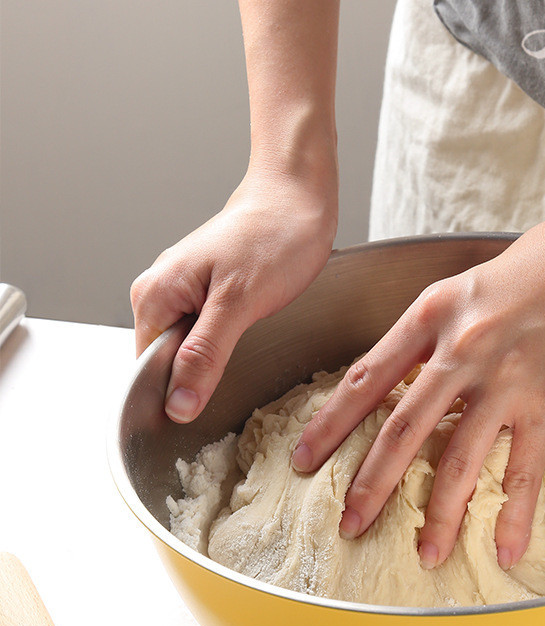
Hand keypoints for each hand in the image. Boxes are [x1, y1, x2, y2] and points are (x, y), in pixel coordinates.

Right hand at [131, 169, 336, 422]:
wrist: (297, 199)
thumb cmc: (272, 238)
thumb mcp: (238, 303)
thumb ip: (204, 355)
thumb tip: (177, 405)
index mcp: (154, 296)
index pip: (146, 372)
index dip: (174, 396)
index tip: (208, 406)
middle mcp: (160, 294)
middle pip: (167, 365)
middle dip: (199, 380)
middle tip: (240, 372)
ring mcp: (184, 293)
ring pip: (190, 352)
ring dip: (216, 363)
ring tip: (248, 347)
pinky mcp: (207, 294)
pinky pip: (206, 336)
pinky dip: (226, 347)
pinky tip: (249, 338)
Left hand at [292, 211, 544, 569]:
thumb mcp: (472, 283)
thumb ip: (440, 329)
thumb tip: (418, 370)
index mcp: (433, 312)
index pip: (367, 379)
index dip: (331, 424)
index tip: (306, 457)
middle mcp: (460, 349)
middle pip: (401, 430)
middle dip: (370, 485)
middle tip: (349, 524)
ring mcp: (505, 380)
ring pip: (457, 462)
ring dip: (437, 515)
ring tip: (424, 554)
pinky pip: (523, 472)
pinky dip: (513, 516)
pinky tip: (505, 550)